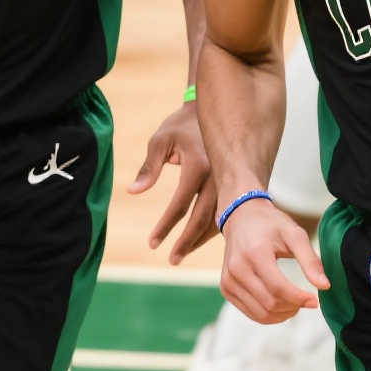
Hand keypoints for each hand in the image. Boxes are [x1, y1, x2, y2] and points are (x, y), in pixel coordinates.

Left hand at [126, 103, 217, 262]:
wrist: (215, 111)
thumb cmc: (181, 126)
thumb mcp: (161, 141)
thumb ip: (149, 167)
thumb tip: (133, 191)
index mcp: (199, 164)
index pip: (180, 204)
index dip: (165, 226)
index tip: (152, 243)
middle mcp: (219, 175)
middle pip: (203, 218)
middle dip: (187, 242)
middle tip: (172, 260)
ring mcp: (232, 181)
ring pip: (219, 219)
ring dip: (201, 239)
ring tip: (182, 254)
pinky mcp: (238, 184)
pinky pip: (227, 212)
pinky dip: (214, 229)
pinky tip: (200, 239)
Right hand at [218, 197, 331, 323]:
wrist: (242, 217)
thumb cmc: (270, 225)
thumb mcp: (294, 234)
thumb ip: (310, 260)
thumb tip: (324, 286)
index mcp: (254, 253)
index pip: (278, 288)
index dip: (299, 299)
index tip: (315, 301)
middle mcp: (237, 269)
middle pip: (269, 303)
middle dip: (293, 307)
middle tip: (306, 300)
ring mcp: (228, 280)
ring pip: (260, 314)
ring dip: (282, 314)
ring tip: (294, 304)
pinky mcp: (226, 288)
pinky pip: (250, 313)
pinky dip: (269, 315)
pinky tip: (280, 305)